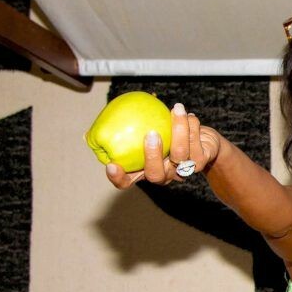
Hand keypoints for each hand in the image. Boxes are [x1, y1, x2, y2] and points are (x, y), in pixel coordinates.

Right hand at [105, 104, 222, 189]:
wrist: (205, 142)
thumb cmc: (167, 135)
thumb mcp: (144, 132)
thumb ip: (124, 132)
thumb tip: (87, 133)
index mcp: (146, 169)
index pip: (128, 182)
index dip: (119, 178)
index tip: (111, 166)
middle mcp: (164, 174)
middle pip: (156, 175)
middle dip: (152, 156)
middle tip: (151, 134)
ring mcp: (184, 170)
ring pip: (180, 156)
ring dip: (179, 130)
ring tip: (175, 109)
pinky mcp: (201, 161)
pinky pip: (196, 144)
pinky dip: (191, 126)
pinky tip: (187, 115)